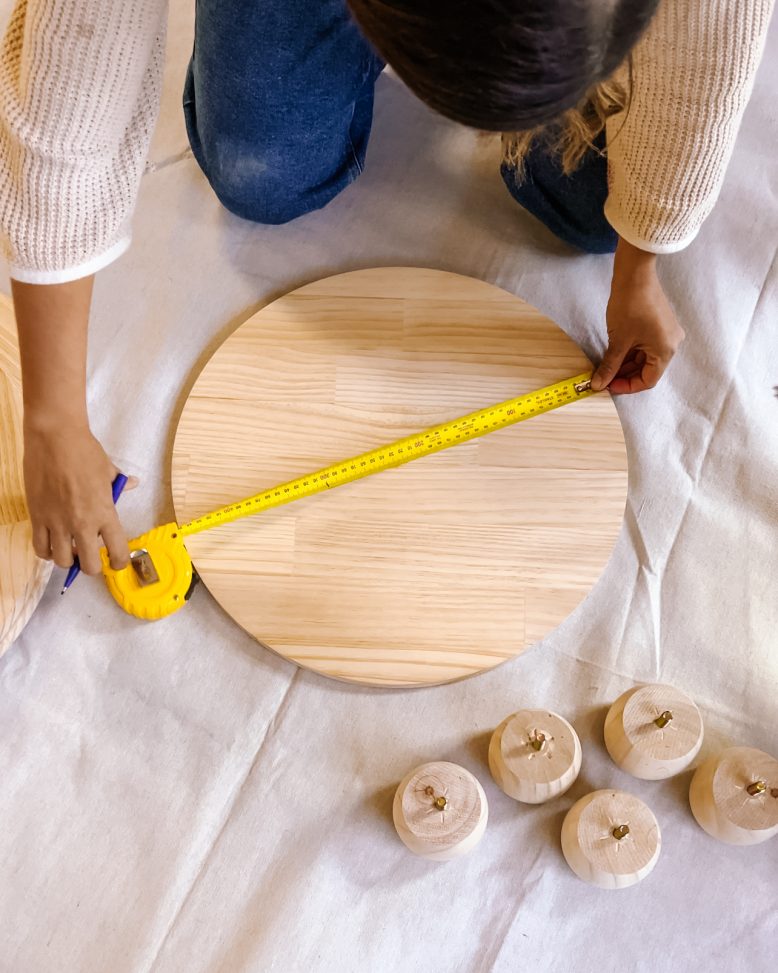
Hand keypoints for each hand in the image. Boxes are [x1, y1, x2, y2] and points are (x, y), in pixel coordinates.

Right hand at [23, 420, 135, 574]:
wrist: (55, 437)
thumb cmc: (85, 452)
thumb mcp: (109, 470)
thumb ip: (120, 483)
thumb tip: (133, 484)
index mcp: (105, 513)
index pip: (117, 552)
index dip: (119, 563)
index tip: (117, 563)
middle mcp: (82, 523)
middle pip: (88, 566)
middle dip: (92, 567)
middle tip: (91, 557)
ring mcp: (57, 522)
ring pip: (61, 561)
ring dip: (68, 560)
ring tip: (70, 550)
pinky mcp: (37, 517)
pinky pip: (40, 548)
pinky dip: (47, 552)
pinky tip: (52, 544)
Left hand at [591, 238, 683, 393]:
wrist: (635, 275)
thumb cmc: (629, 307)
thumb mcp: (618, 341)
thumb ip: (610, 366)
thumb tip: (598, 385)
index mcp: (666, 351)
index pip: (648, 380)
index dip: (627, 386)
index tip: (608, 386)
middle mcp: (671, 344)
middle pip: (647, 369)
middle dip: (625, 375)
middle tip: (604, 377)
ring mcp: (666, 334)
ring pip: (645, 358)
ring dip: (626, 364)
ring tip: (606, 366)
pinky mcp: (660, 325)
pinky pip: (646, 346)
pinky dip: (631, 352)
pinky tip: (614, 354)